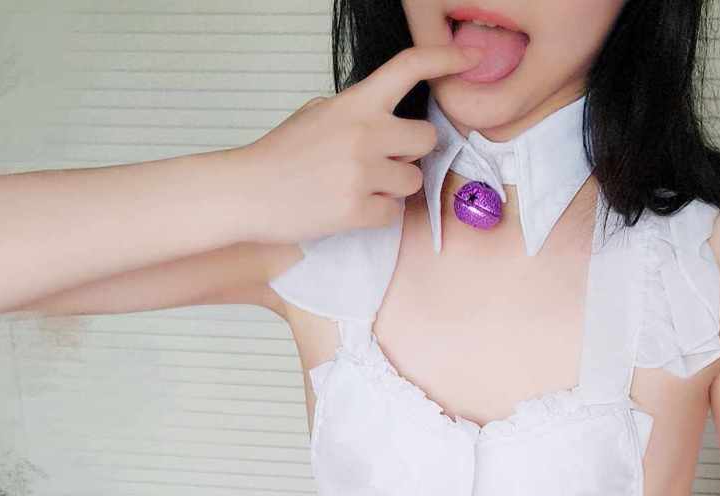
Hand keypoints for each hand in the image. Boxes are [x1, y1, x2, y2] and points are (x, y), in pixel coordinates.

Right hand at [242, 42, 483, 243]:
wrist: (248, 191)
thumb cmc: (281, 155)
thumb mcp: (317, 114)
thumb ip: (356, 112)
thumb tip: (387, 119)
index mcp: (355, 103)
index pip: (409, 67)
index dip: (446, 57)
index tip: (471, 56)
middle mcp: (364, 134)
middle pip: (426, 138)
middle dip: (411, 151)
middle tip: (383, 160)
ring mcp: (362, 174)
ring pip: (412, 180)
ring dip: (394, 186)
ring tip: (359, 187)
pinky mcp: (357, 211)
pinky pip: (393, 214)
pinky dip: (378, 215)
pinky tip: (351, 208)